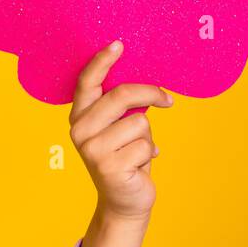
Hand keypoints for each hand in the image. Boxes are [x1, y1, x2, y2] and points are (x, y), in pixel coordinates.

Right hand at [68, 40, 174, 222]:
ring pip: (140, 122)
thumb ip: (122, 107)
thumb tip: (147, 86)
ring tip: (138, 152)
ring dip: (148, 136)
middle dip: (150, 94)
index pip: (88, 82)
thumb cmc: (126, 158)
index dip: (102, 61)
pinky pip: (146, 145)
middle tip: (167, 100)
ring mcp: (92, 149)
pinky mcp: (109, 166)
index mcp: (80, 117)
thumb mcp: (119, 128)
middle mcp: (80, 130)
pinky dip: (150, 154)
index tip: (119, 44)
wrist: (125, 201)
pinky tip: (139, 167)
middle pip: (121, 96)